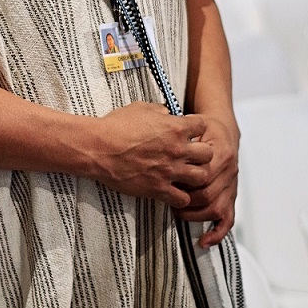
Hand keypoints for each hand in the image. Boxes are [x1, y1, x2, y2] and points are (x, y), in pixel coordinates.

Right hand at [92, 102, 213, 209]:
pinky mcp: (159, 189)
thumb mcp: (140, 108)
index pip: (202, 126)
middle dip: (202, 154)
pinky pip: (182, 199)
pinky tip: (174, 191)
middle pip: (208, 154)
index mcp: (174, 128)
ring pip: (201, 178)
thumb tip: (166, 113)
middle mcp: (177, 150)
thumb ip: (159, 111)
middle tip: (193, 155)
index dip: (197, 128)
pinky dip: (181, 197)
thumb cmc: (115, 127)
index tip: (191, 132)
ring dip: (196, 176)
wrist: (98, 148)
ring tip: (187, 175)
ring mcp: (169, 171)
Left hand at [174, 115, 238, 246]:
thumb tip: (161, 139)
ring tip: (178, 213)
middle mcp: (229, 170)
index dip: (185, 181)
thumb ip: (182, 132)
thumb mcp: (194, 122)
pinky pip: (228, 218)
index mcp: (220, 151)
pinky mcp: (231, 195)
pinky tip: (204, 241)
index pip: (204, 173)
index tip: (167, 181)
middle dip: (186, 199)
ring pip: (217, 208)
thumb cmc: (205, 126)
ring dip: (196, 215)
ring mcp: (232, 185)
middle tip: (168, 198)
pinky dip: (217, 232)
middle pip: (208, 194)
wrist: (224, 130)